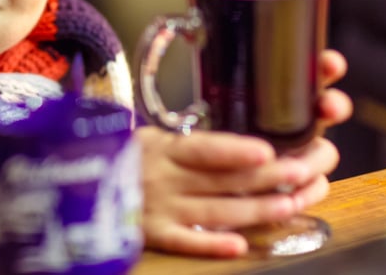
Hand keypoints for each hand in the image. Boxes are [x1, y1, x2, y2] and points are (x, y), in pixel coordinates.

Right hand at [137, 48, 353, 257]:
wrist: (79, 185)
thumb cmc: (123, 158)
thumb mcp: (149, 140)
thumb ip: (187, 145)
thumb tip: (246, 145)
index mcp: (163, 148)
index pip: (204, 148)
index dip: (236, 150)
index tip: (268, 150)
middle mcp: (164, 177)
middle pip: (223, 179)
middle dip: (270, 177)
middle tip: (306, 171)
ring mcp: (160, 208)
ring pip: (216, 210)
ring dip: (258, 208)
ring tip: (292, 203)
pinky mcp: (153, 235)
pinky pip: (186, 241)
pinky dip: (212, 243)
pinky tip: (239, 245)